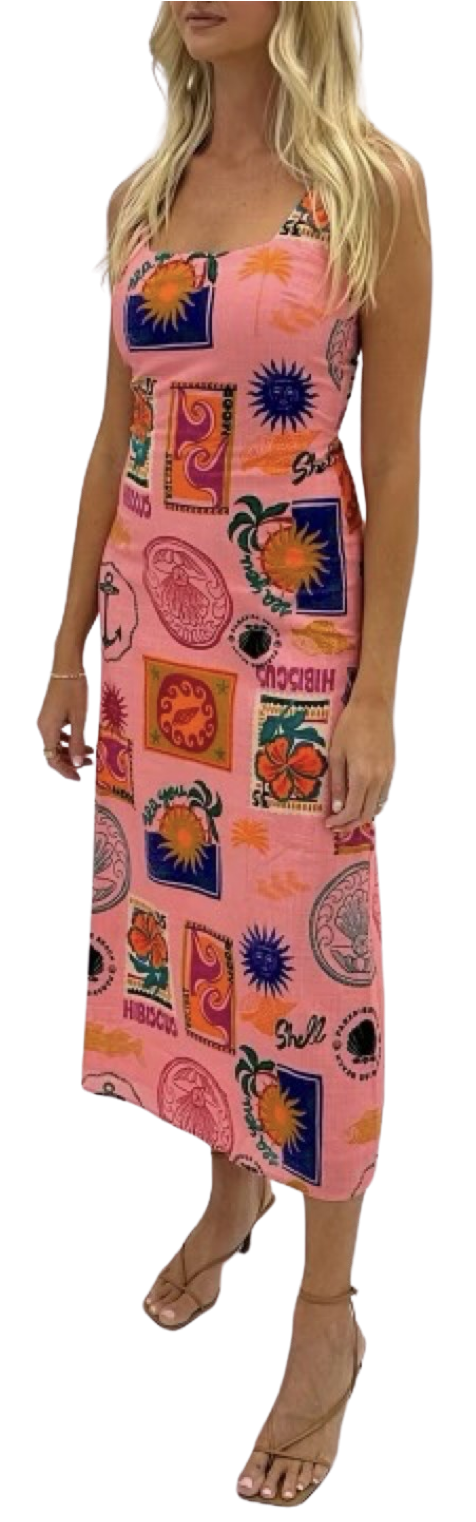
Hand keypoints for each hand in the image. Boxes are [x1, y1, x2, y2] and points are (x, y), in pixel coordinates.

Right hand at [35, 669, 94, 783]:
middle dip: (70, 763)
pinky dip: (70, 741)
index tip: (79, 779)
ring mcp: (45, 720)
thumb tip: (75, 765)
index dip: (65, 772)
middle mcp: (42, 728)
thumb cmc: (74, 690)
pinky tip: (85, 742)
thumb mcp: (79, 718)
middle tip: (89, 769)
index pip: (52, 760)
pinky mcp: (51, 713)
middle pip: (53, 754)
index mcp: (47, 731)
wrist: (66, 664)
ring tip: (91, 756)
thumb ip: (77, 743)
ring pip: (56, 744)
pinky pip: (58, 733)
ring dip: (72, 752)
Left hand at [325, 691, 396, 829]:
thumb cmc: (350, 726)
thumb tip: (338, 808)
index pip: (353, 810)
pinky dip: (374, 805)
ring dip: (363, 816)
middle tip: (336, 825)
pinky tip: (362, 803)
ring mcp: (389, 774)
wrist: (374, 705)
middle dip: (351, 824)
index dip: (340, 821)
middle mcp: (379, 779)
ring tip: (348, 817)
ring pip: (378, 807)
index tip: (329, 823)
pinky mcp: (393, 769)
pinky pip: (385, 796)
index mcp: (362, 775)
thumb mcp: (336, 754)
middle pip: (367, 813)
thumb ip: (338, 783)